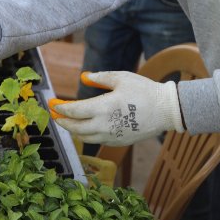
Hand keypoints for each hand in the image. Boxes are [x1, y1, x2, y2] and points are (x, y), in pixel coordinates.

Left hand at [48, 71, 184, 145]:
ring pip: (84, 137)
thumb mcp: (121, 78)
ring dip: (72, 130)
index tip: (52, 104)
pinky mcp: (119, 142)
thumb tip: (84, 77)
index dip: (60, 108)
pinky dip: (86, 135)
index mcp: (103, 107)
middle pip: (75, 127)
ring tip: (66, 122)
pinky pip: (96, 140)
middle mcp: (104, 125)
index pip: (74, 111)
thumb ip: (100, 77)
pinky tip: (84, 128)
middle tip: (54, 115)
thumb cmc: (144, 91)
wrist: (167, 110)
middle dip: (62, 121)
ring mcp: (112, 136)